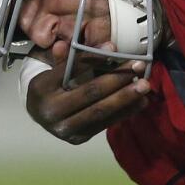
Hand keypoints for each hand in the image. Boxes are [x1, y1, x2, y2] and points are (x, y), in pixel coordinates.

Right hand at [26, 55, 150, 143]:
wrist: (40, 114)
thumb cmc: (51, 85)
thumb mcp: (54, 67)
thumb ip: (74, 57)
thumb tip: (107, 46)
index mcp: (41, 88)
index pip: (70, 70)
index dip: (93, 59)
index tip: (115, 48)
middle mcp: (50, 112)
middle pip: (90, 92)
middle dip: (117, 78)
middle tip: (139, 66)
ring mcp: (64, 129)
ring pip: (100, 111)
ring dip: (126, 97)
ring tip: (145, 84)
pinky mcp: (78, 138)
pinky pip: (105, 124)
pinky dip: (125, 112)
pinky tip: (141, 101)